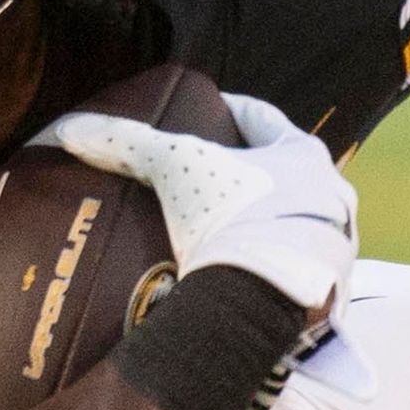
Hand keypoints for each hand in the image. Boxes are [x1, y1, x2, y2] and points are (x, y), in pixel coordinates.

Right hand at [44, 89, 356, 312]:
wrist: (261, 302)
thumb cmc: (226, 220)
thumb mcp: (172, 169)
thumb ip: (126, 143)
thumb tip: (71, 127)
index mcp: (303, 155)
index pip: (260, 117)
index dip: (228, 109)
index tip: (208, 108)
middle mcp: (333, 195)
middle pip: (286, 170)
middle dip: (251, 172)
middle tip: (212, 178)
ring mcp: (337, 246)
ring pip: (297, 222)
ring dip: (268, 222)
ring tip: (228, 234)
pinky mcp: (330, 293)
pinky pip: (299, 272)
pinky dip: (275, 269)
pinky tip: (248, 279)